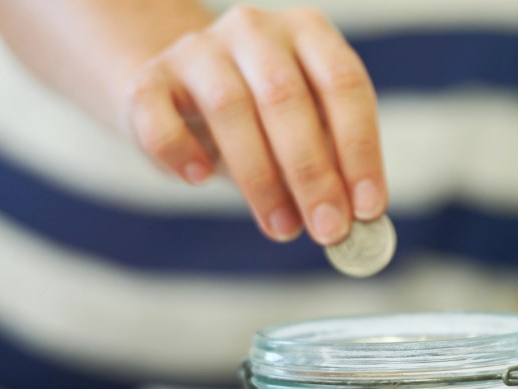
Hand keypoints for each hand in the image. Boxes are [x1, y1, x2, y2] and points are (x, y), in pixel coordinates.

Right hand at [122, 6, 385, 244]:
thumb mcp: (309, 133)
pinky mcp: (149, 79)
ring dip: (260, 179)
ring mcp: (198, 49)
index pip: (344, 84)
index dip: (360, 150)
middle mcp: (254, 29)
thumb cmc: (266, 122)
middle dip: (312, 173)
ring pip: (229, 108)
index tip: (369, 209)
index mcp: (308, 32)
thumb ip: (334, 170)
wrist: (186, 96)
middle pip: (286, 97)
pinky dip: (180, 151)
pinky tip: (199, 178)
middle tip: (329, 230)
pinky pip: (158, 117)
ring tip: (283, 228)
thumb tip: (357, 228)